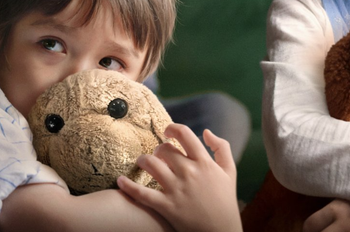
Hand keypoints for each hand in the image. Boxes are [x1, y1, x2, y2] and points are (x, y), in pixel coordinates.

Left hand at [117, 124, 241, 231]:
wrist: (221, 231)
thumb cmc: (225, 200)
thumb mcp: (229, 171)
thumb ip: (222, 147)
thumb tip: (206, 131)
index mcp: (204, 162)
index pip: (185, 134)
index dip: (172, 128)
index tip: (167, 131)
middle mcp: (189, 173)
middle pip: (165, 150)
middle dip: (158, 148)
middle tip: (158, 154)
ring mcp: (176, 189)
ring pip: (151, 165)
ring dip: (143, 160)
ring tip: (142, 162)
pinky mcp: (166, 206)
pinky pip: (142, 193)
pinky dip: (127, 186)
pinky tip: (120, 181)